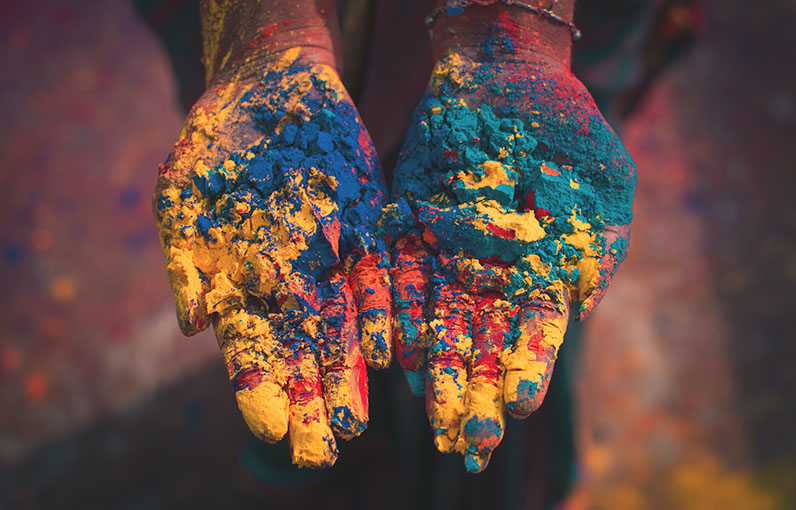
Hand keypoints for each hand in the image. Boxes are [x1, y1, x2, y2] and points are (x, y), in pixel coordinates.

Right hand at [153, 49, 390, 467]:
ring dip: (348, 377)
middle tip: (319, 454)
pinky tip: (392, 354)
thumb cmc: (217, 141)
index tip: (273, 431)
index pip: (250, 352)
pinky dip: (386, 317)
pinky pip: (381, 281)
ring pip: (343, 330)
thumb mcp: (183, 191)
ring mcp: (331, 262)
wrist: (273, 85)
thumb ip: (186, 259)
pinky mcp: (369, 232)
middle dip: (308, 404)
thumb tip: (192, 325)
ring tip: (355, 424)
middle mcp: (288, 284)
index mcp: (240, 283)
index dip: (260, 392)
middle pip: (300, 355)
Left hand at [387, 49, 634, 471]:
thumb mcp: (604, 185)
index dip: (526, 370)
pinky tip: (392, 349)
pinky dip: (395, 311)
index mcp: (540, 275)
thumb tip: (583, 308)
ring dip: (433, 366)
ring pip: (436, 320)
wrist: (508, 77)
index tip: (517, 408)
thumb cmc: (568, 130)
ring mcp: (446, 255)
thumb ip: (597, 248)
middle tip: (467, 438)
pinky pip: (399, 278)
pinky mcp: (408, 230)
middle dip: (475, 390)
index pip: (532, 336)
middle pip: (481, 343)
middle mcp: (490, 276)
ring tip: (426, 412)